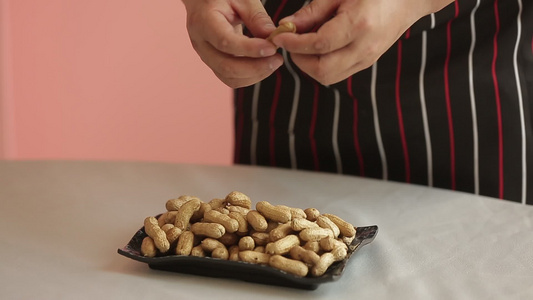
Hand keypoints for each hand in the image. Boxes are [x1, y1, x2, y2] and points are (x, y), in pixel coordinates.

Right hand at [182, 0, 283, 87]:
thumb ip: (257, 16)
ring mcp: (206, 56)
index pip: (225, 42)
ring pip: (229, 78)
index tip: (272, 48)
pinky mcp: (214, 63)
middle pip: (226, 67)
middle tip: (278, 59)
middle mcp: (201, 43)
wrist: (203, 1)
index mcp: (204, 21)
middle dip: (256, 68)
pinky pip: (231, 78)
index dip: (250, 49)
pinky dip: (250, 77)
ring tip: (274, 62)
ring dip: (255, 75)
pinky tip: (264, 65)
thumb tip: (273, 37)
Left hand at [271, 0, 453, 84]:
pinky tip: (318, 48)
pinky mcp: (366, 63)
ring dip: (309, 65)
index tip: (279, 37)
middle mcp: (364, 48)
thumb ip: (312, 12)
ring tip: (304, 45)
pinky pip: (337, 73)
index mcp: (359, 25)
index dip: (294, 44)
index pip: (318, 45)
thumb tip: (286, 26)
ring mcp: (367, 59)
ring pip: (328, 77)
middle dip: (300, 59)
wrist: (410, 0)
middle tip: (291, 42)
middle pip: (322, 70)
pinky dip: (321, 65)